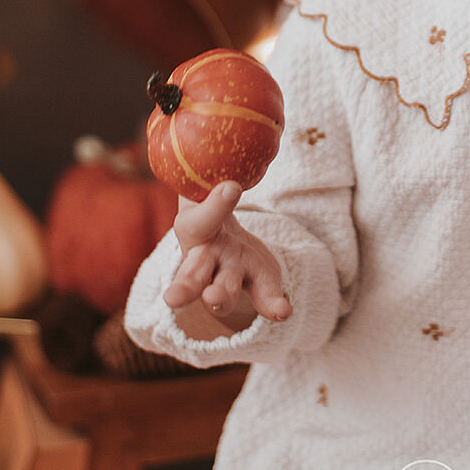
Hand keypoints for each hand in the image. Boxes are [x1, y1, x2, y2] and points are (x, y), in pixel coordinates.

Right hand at [163, 180, 291, 325]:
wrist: (221, 239)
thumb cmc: (209, 212)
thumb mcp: (206, 194)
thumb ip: (214, 188)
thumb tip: (229, 158)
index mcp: (194, 228)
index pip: (199, 219)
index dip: (214, 206)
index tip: (231, 187)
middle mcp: (205, 258)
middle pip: (193, 274)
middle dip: (189, 286)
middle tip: (186, 295)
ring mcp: (226, 275)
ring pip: (221, 289)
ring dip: (221, 297)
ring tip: (216, 302)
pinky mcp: (253, 284)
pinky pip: (262, 296)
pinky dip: (272, 304)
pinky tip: (283, 311)